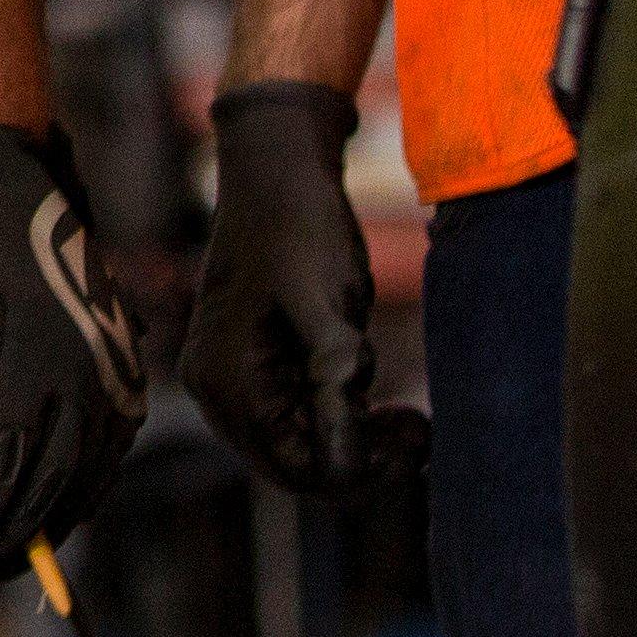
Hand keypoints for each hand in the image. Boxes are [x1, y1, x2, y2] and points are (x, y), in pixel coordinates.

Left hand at [0, 125, 148, 564]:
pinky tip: (44, 500)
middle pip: (50, 487)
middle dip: (6, 536)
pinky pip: (106, 448)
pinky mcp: (126, 365)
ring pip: (86, 475)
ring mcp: (113, 365)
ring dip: (44, 518)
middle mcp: (82, 363)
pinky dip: (76, 483)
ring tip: (2, 544)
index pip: (1, 475)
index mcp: (24, 354)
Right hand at [185, 80, 421, 497]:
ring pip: (295, 442)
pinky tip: (371, 390)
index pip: (300, 470)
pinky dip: (334, 412)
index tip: (418, 434)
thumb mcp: (329, 308)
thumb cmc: (301, 228)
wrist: (276, 167)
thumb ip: (333, 386)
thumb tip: (345, 469)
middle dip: (362, 456)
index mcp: (230, 383)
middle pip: (295, 464)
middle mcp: (216, 391)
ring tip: (405, 414)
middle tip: (421, 429)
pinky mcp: (243, 361)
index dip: (365, 469)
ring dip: (352, 437)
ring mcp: (225, 377)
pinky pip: (290, 412)